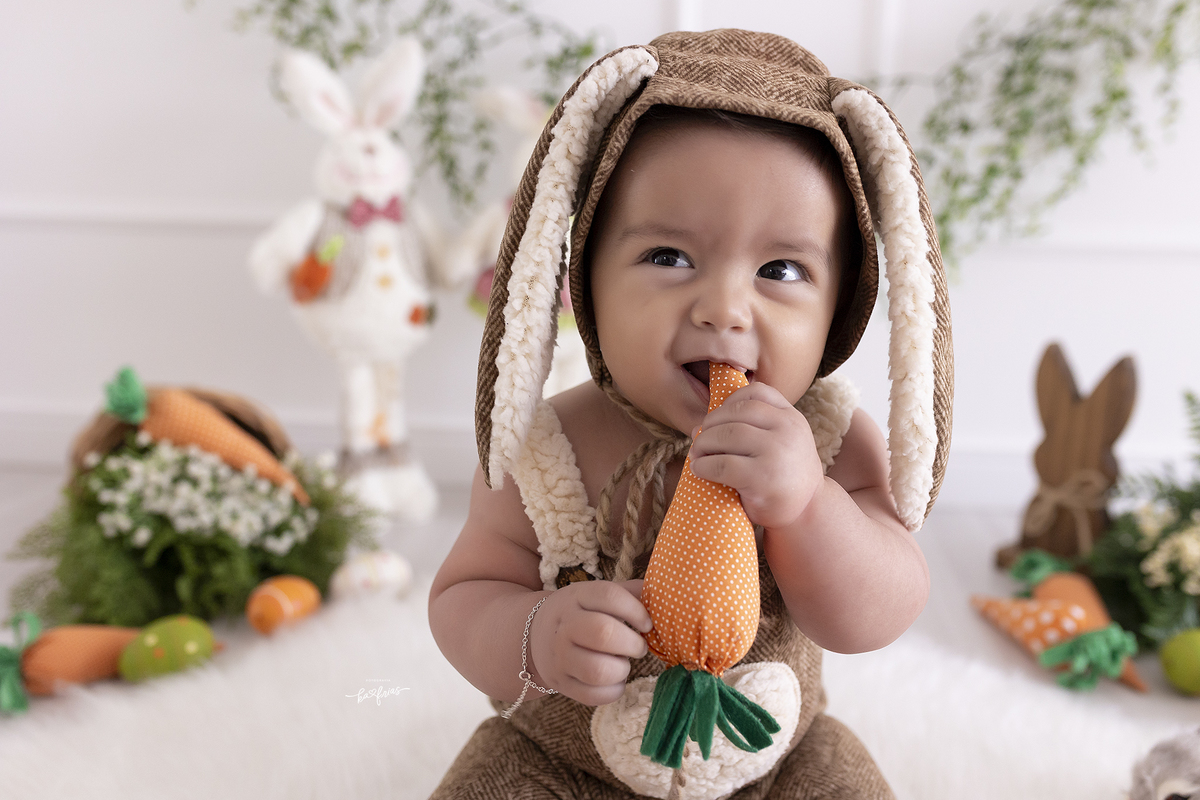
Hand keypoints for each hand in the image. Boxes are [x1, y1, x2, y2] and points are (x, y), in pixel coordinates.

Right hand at [527, 579, 651, 705]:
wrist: (536, 636)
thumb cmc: (582, 613)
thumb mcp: (598, 595)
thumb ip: (631, 593)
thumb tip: (668, 594)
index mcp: (576, 596)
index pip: (608, 595)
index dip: (635, 610)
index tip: (647, 624)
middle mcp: (564, 625)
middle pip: (603, 633)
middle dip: (632, 644)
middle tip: (638, 647)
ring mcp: (559, 657)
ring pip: (598, 670)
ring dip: (622, 670)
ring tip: (623, 663)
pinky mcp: (561, 683)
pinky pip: (594, 696)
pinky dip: (613, 691)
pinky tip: (614, 680)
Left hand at [687, 382, 823, 529]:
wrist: (807, 512)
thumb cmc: (783, 475)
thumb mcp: (780, 442)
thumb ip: (751, 427)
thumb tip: (697, 427)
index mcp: (792, 417)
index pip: (756, 393)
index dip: (729, 402)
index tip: (718, 420)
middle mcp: (788, 430)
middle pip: (735, 413)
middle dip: (710, 425)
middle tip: (699, 441)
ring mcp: (776, 452)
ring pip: (726, 435)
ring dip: (703, 444)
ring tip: (697, 455)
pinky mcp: (762, 478)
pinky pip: (722, 464)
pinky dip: (704, 466)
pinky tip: (700, 470)